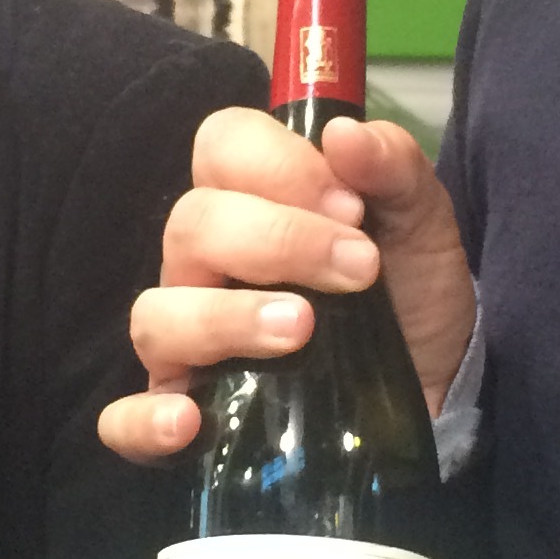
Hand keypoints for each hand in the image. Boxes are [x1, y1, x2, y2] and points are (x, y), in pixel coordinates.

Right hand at [98, 105, 475, 461]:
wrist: (434, 388)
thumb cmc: (409, 292)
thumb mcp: (421, 223)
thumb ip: (393, 168)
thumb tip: (346, 136)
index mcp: (252, 198)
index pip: (220, 146)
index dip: (277, 165)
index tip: (351, 207)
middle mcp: (204, 264)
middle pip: (191, 225)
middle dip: (277, 241)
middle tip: (357, 270)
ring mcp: (187, 341)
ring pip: (156, 315)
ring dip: (222, 317)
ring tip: (301, 331)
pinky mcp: (190, 416)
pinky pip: (124, 421)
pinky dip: (141, 420)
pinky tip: (188, 422)